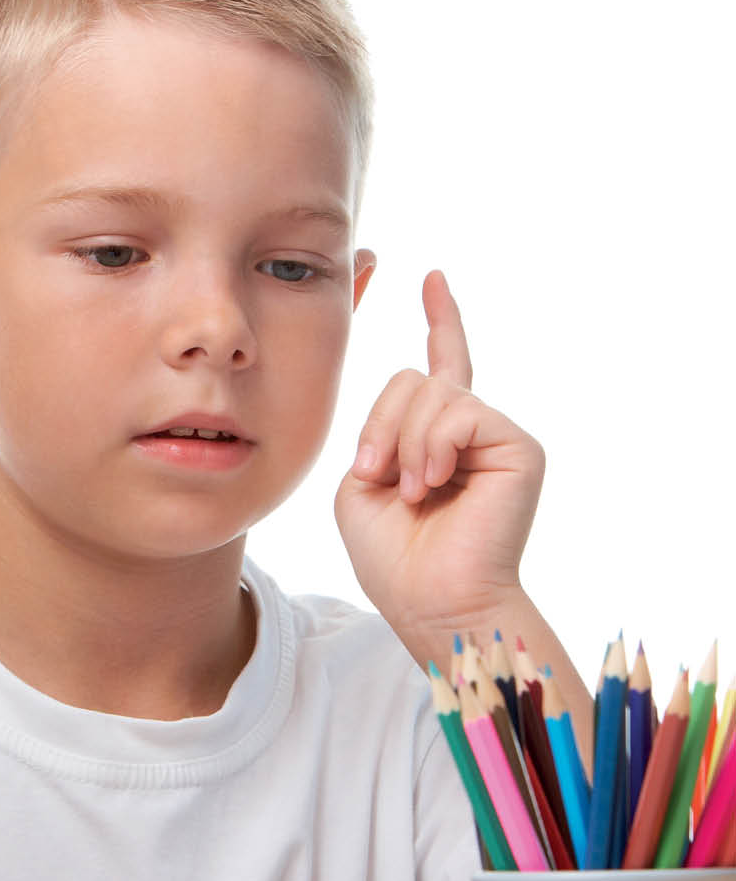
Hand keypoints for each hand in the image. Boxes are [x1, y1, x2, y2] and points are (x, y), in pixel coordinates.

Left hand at [335, 271, 544, 646]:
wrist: (432, 603)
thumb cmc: (394, 558)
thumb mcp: (361, 484)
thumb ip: (381, 430)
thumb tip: (427, 390)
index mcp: (433, 439)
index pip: (438, 366)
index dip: (440, 320)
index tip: (434, 277)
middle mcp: (470, 431)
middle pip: (411, 378)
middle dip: (379, 426)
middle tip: (377, 477)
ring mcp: (497, 435)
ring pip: (431, 391)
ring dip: (403, 442)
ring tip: (414, 491)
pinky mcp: (519, 446)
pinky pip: (459, 409)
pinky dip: (432, 445)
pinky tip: (434, 482)